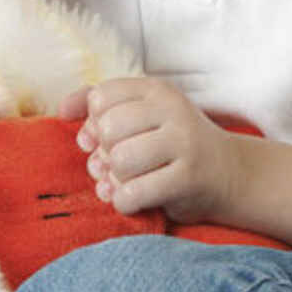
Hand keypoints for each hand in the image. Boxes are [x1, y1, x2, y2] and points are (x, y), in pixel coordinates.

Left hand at [62, 77, 240, 222]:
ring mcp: (184, 143)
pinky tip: (136, 198)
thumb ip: (102, 106)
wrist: (228, 172)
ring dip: (116, 179)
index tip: (104, 138)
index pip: (102, 97)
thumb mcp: (144, 114)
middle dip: (105, 153)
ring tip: (128, 180)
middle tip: (118, 164)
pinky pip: (132, 193)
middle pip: (108, 128)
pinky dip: (124, 201)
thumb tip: (63, 110)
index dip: (93, 122)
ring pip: (120, 161)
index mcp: (157, 90)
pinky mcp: (188, 178)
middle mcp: (173, 110)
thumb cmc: (174, 143)